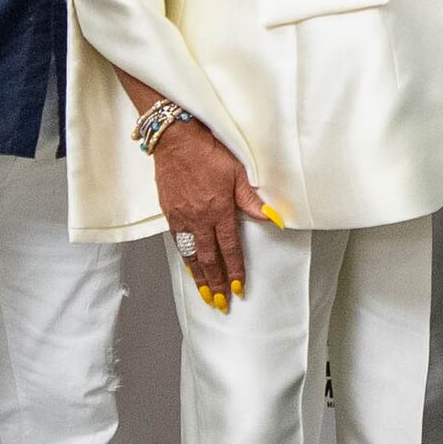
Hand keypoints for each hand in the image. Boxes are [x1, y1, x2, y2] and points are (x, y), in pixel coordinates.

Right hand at [152, 121, 272, 310]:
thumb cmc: (208, 151)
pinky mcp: (169, 213)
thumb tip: (273, 218)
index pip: (228, 248)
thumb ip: (252, 200)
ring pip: (191, 255)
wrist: (176, 139)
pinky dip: (185, 260)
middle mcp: (199, 219)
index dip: (234, 271)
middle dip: (216, 283)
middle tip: (221, 303)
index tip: (238, 289)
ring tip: (205, 295)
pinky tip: (190, 268)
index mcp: (218, 210)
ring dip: (199, 278)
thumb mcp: (237, 172)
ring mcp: (182, 218)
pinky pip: (178, 243)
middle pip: (208, 259)